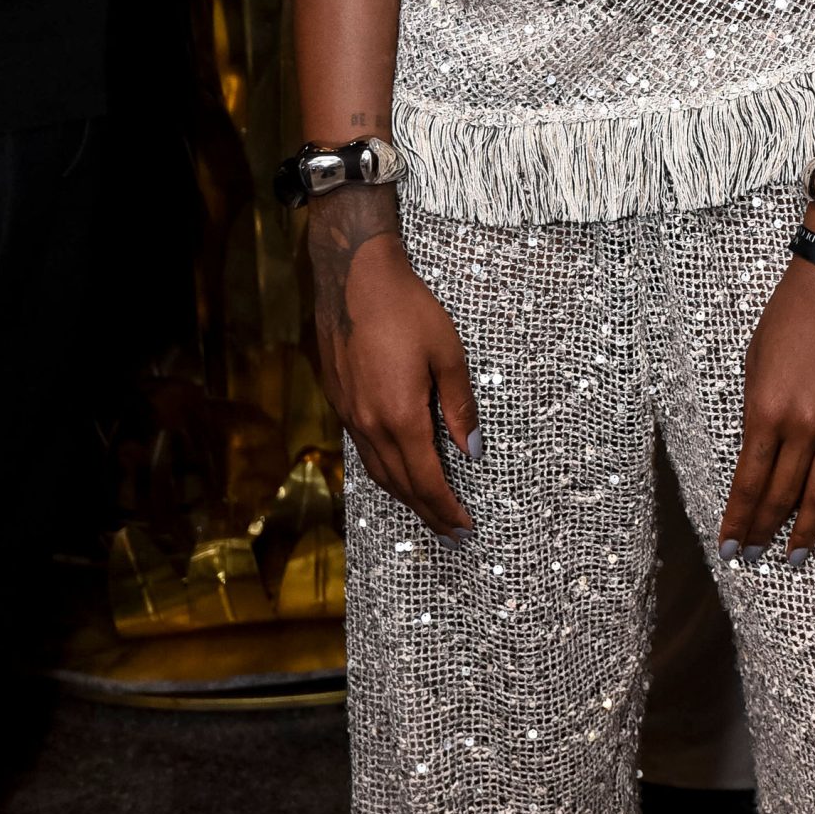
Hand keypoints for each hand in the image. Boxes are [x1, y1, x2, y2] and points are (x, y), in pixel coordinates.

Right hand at [308, 186, 478, 543]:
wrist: (355, 279)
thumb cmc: (407, 309)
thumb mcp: (447, 353)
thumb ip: (459, 406)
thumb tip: (472, 450)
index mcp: (400, 417)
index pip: (427, 481)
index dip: (447, 509)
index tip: (466, 527)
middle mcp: (370, 426)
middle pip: (402, 486)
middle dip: (429, 513)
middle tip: (453, 534)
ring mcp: (351, 416)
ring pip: (380, 473)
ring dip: (406, 497)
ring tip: (429, 511)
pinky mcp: (341, 403)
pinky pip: (365, 453)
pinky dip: (387, 473)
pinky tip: (399, 471)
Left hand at [718, 222, 814, 562]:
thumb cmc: (791, 313)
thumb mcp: (756, 361)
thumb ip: (757, 413)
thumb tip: (758, 453)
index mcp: (766, 410)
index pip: (749, 481)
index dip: (738, 518)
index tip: (729, 545)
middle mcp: (803, 426)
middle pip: (781, 494)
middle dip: (764, 530)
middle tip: (753, 557)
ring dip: (805, 531)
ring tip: (794, 560)